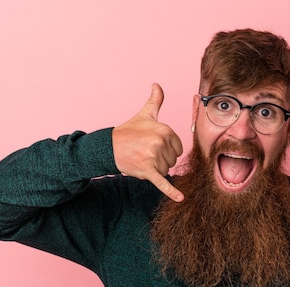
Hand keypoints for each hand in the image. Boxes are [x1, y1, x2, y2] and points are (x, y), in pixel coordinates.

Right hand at [112, 83, 183, 201]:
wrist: (109, 147)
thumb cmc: (129, 131)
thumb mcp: (144, 115)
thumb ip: (155, 100)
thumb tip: (157, 84)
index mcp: (164, 129)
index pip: (178, 147)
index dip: (167, 148)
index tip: (153, 145)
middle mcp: (160, 143)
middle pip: (173, 159)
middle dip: (161, 159)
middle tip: (146, 152)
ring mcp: (154, 157)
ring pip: (166, 170)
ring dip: (156, 168)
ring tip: (143, 159)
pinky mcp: (148, 171)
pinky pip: (162, 183)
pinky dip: (171, 192)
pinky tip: (180, 199)